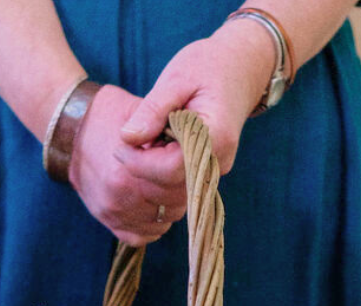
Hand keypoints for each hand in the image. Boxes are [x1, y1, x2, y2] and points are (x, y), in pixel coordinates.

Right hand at [68, 84, 188, 246]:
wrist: (68, 132)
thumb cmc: (107, 116)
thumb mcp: (136, 109)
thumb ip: (164, 124)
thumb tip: (191, 139)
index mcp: (128, 167)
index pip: (177, 175)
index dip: (188, 162)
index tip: (183, 152)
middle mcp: (120, 195)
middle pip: (174, 202)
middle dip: (181, 186)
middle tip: (176, 169)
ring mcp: (113, 212)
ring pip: (163, 222)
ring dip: (168, 206)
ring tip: (162, 185)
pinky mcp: (109, 221)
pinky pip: (142, 236)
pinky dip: (152, 224)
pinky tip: (151, 204)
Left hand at [117, 19, 276, 175]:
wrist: (241, 66)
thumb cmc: (208, 65)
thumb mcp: (177, 78)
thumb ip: (153, 110)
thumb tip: (127, 138)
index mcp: (216, 137)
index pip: (170, 169)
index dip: (140, 162)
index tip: (120, 145)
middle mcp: (219, 160)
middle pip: (170, 183)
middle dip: (143, 166)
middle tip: (128, 138)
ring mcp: (215, 168)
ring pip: (172, 185)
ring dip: (150, 167)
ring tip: (146, 134)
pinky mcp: (207, 169)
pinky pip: (177, 179)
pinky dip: (160, 165)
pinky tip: (157, 141)